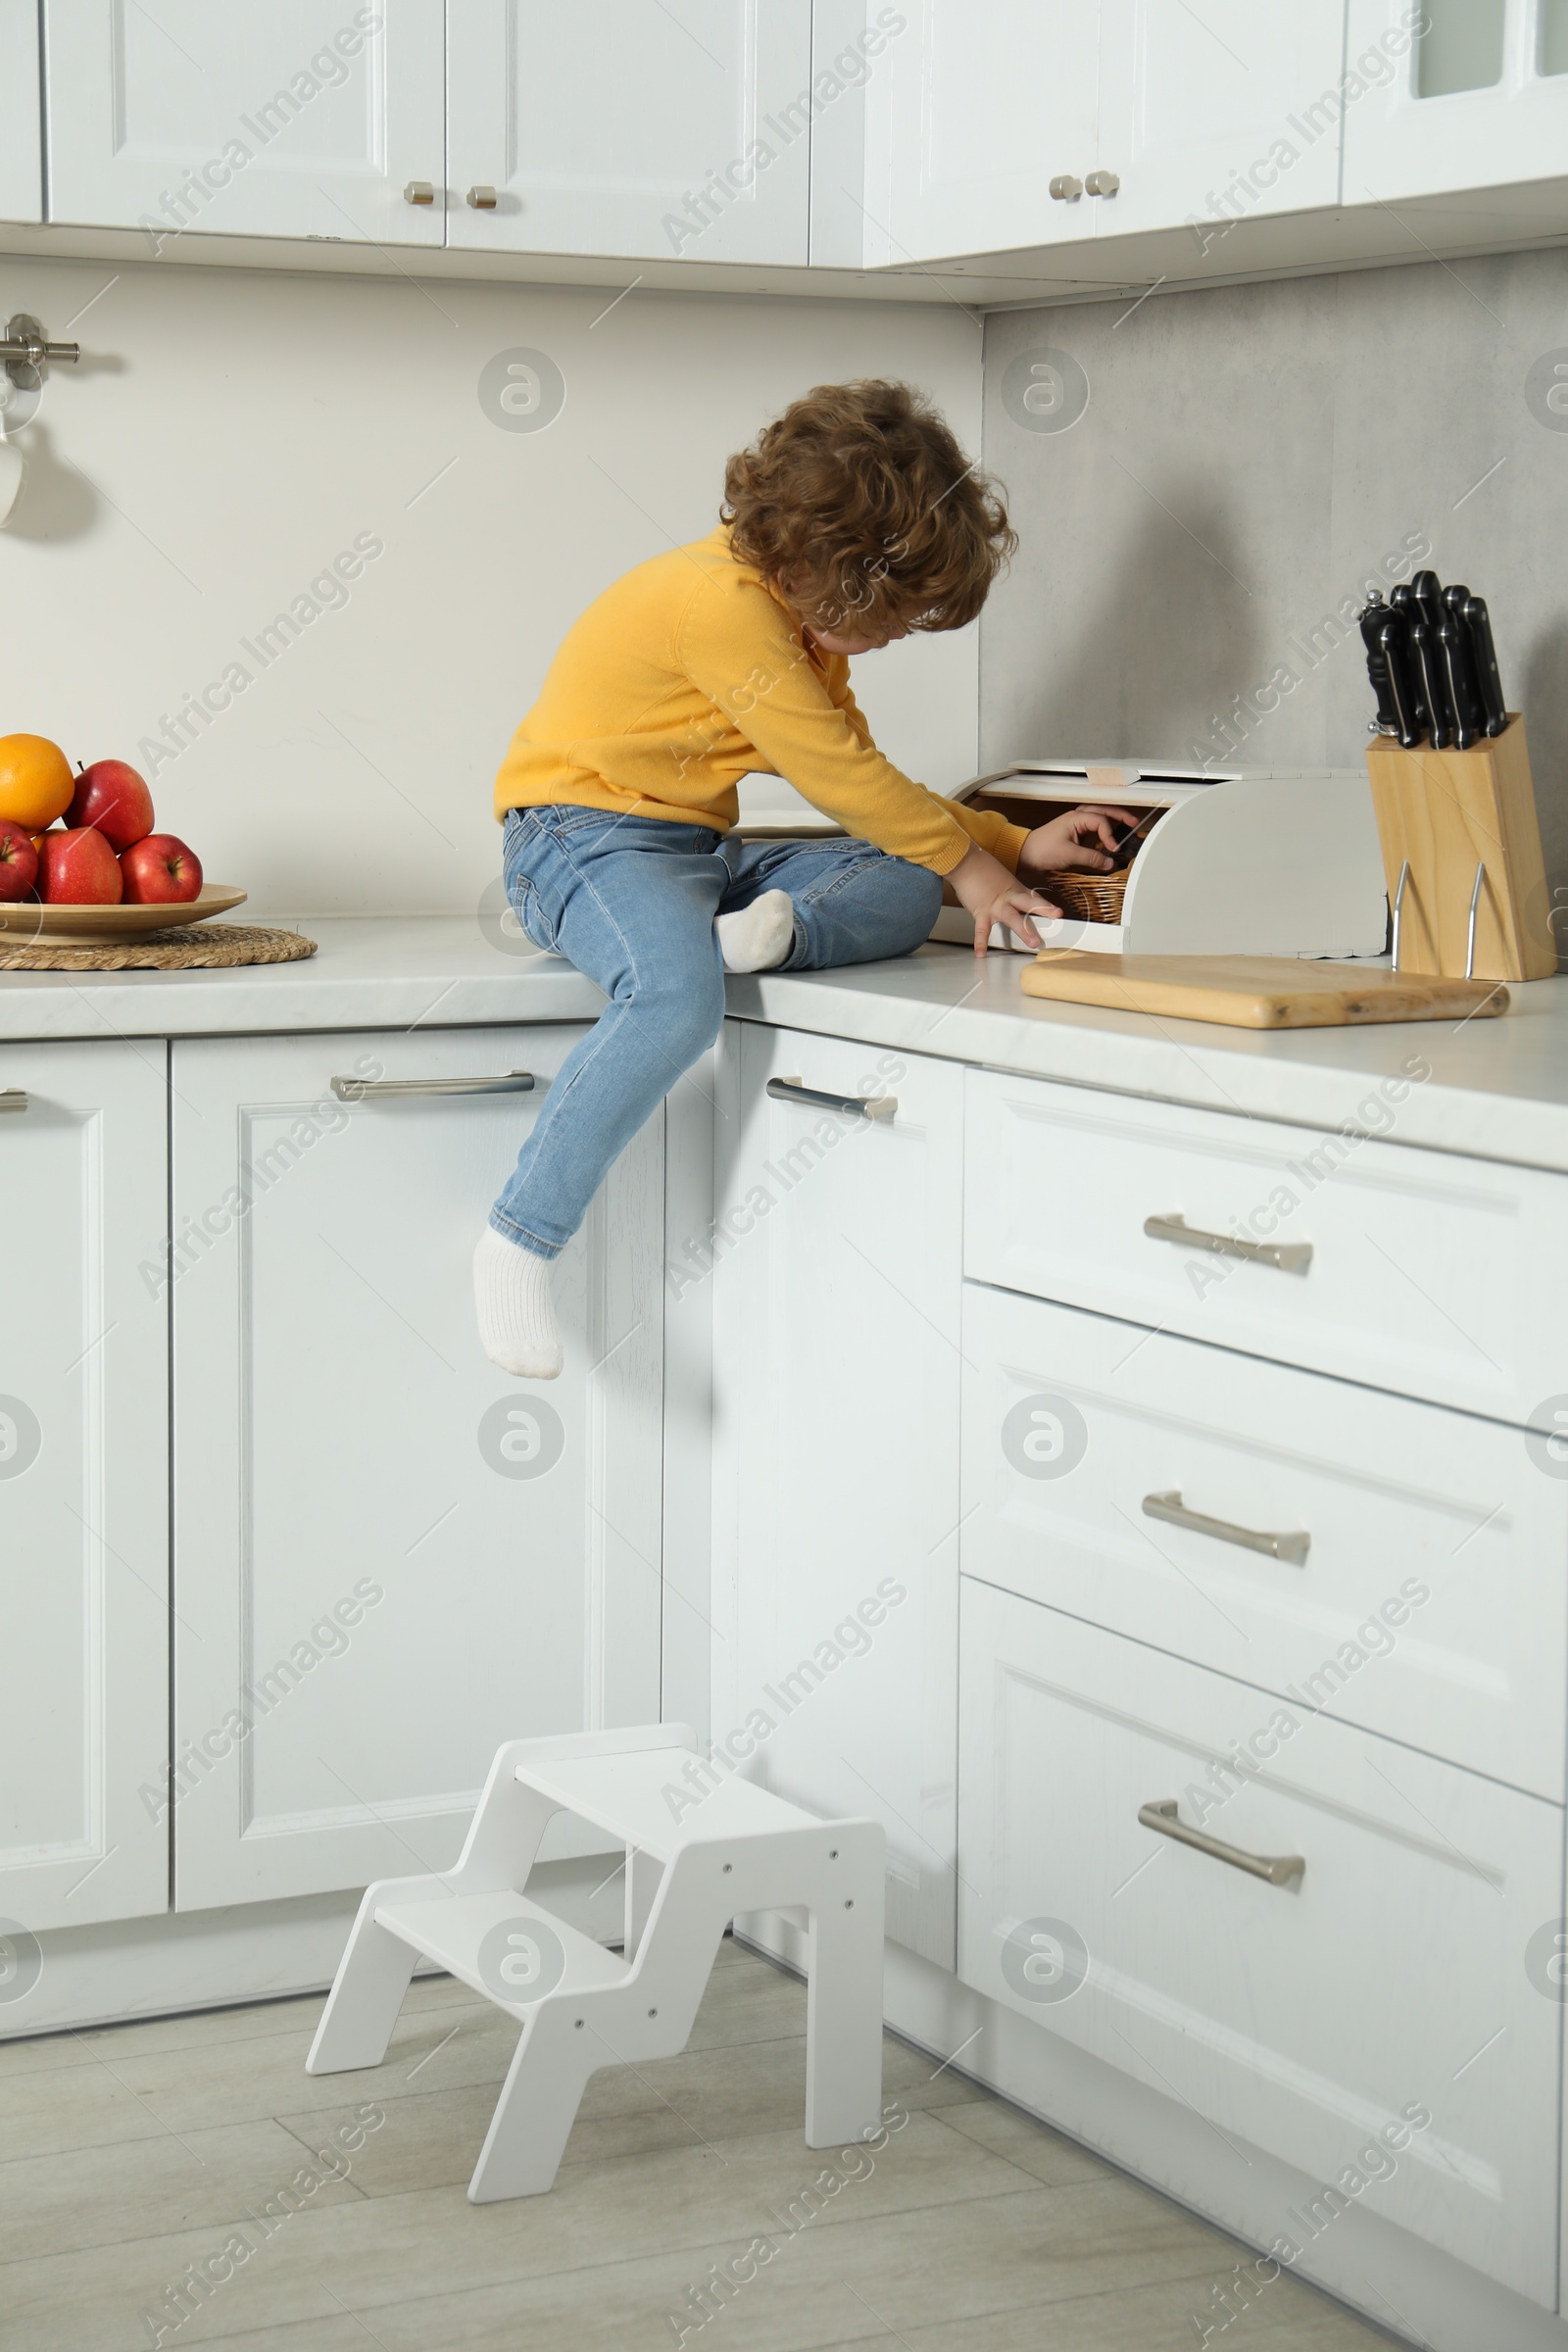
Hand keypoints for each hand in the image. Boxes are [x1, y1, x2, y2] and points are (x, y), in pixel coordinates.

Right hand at [947, 841, 1064, 958]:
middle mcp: (1008, 897)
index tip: (1057, 913)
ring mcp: (996, 905)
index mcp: (1014, 889)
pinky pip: (982, 929)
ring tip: (1033, 943)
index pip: (1033, 898)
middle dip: (1044, 910)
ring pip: (1012, 918)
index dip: (1046, 905)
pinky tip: (981, 953)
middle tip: (1057, 916)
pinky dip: (980, 942)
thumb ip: (1007, 890)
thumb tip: (1010, 897)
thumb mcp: (1000, 877)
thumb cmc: (979, 868)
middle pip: (1029, 903)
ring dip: (1024, 930)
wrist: (964, 861)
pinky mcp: (981, 911)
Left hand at [1016, 804, 1139, 883]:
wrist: (1026, 854)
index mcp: (1076, 818)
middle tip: (1135, 823)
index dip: (1110, 835)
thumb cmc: (1042, 850)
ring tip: (1128, 825)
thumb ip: (1091, 858)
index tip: (1114, 849)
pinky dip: (1104, 829)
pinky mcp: (1075, 832)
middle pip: (1104, 811)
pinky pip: (1094, 826)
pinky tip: (1111, 836)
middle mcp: (1077, 817)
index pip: (1101, 821)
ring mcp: (1076, 823)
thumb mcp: (1069, 855)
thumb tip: (1109, 862)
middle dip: (1120, 816)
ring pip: (1100, 815)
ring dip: (1114, 819)